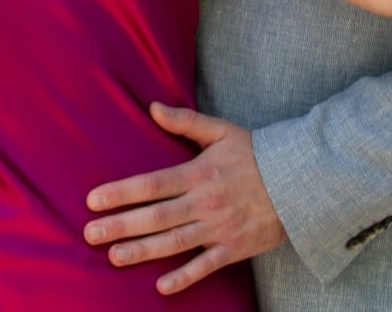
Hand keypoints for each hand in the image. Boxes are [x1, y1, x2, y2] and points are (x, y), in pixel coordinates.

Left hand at [83, 103, 285, 293]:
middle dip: (120, 225)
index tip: (93, 200)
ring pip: (175, 243)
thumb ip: (185, 121)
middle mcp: (205, 202)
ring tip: (113, 256)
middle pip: (156, 216)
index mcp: (198, 173)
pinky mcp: (235, 248)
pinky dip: (185, 277)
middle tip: (90, 233)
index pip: (151, 184)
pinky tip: (161, 286)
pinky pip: (207, 266)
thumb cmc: (257, 153)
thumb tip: (153, 106)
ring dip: (143, 251)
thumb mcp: (221, 130)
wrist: (302, 182)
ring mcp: (220, 228)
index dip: (120, 193)